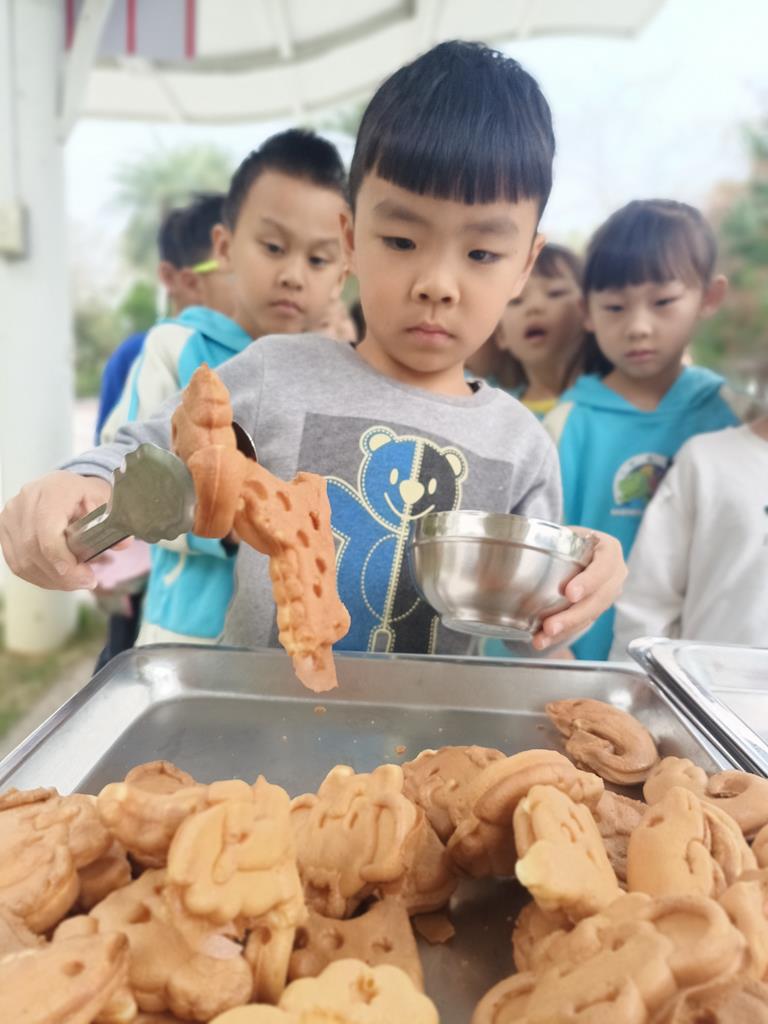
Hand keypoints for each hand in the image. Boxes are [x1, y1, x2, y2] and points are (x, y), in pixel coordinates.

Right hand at [0, 471, 111, 590]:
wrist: (65, 487)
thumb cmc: (87, 495)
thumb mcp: (106, 503)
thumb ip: (114, 523)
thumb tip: (124, 543)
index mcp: (53, 490)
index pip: (47, 531)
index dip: (61, 559)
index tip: (83, 576)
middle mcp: (26, 500)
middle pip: (34, 549)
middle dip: (62, 575)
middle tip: (87, 582)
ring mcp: (11, 515)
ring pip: (24, 561)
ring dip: (51, 579)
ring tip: (75, 581)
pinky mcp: (4, 529)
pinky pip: (17, 563)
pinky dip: (39, 576)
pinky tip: (58, 579)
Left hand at [531, 528, 626, 651]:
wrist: (578, 548)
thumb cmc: (567, 537)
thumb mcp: (562, 532)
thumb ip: (544, 540)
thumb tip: (502, 561)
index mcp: (609, 550)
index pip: (603, 567)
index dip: (588, 582)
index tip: (569, 593)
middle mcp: (615, 574)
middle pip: (598, 599)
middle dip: (573, 616)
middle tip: (550, 626)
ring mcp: (608, 594)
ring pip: (589, 616)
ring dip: (566, 630)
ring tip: (542, 638)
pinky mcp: (597, 609)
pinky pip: (581, 625)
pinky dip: (562, 633)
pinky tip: (543, 640)